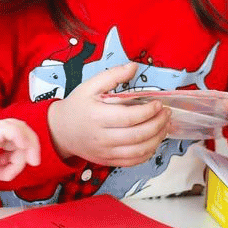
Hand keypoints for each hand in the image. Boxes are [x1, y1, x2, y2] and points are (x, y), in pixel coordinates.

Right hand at [48, 62, 170, 166]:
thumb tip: (134, 66)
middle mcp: (102, 137)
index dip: (148, 111)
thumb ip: (113, 75)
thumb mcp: (90, 86)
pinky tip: (154, 141)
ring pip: (139, 151)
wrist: (60, 131)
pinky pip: (133, 161)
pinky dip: (148, 152)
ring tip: (164, 126)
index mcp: (97, 117)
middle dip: (158, 124)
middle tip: (166, 113)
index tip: (158, 103)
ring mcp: (106, 152)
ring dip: (157, 139)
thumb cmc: (77, 107)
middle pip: (138, 135)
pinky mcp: (108, 161)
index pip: (129, 117)